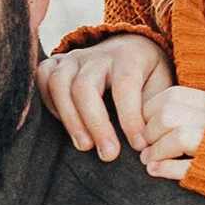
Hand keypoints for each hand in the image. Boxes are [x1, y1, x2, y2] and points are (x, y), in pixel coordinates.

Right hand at [39, 35, 172, 161]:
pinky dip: (49, 103)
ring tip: (84, 146)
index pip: (124, 85)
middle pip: (85, 86)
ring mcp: (74, 57)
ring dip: (69, 119)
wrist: (131, 49)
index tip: (138, 146)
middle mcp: (98, 54)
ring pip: (59, 83)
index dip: (130, 118)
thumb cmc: (148, 76)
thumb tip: (147, 142)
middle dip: (96, 124)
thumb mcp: (161, 85)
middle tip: (108, 154)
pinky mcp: (57, 63)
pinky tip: (65, 124)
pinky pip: (42, 78)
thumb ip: (155, 108)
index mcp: (129, 56)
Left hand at [141, 82, 204, 181]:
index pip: (173, 95)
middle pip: (168, 114)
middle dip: (150, 131)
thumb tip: (163, 114)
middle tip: (146, 145)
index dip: (152, 109)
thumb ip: (202, 112)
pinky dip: (164, 168)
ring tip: (148, 160)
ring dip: (155, 150)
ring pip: (175, 136)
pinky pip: (183, 166)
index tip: (148, 123)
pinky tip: (156, 170)